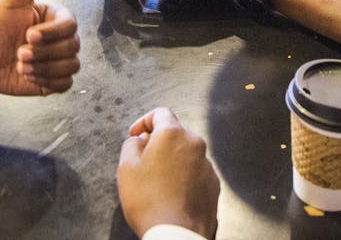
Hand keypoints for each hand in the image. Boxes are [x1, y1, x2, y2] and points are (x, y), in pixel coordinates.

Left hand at [0, 0, 79, 95]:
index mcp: (55, 18)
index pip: (71, 25)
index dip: (51, 33)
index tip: (27, 35)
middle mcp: (60, 38)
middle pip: (72, 46)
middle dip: (43, 52)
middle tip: (19, 53)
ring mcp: (58, 60)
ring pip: (71, 65)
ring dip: (43, 68)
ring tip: (21, 65)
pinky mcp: (53, 81)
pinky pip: (66, 84)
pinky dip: (46, 81)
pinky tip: (27, 76)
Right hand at [117, 107, 219, 239]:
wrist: (177, 235)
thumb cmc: (149, 202)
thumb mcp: (126, 167)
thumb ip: (131, 143)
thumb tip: (141, 139)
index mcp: (173, 134)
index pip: (160, 112)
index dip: (143, 121)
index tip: (136, 135)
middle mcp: (194, 144)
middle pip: (175, 133)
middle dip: (158, 142)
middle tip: (143, 160)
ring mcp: (207, 165)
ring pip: (186, 153)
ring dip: (172, 161)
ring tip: (157, 182)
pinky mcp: (213, 184)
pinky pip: (195, 172)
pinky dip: (184, 176)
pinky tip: (172, 193)